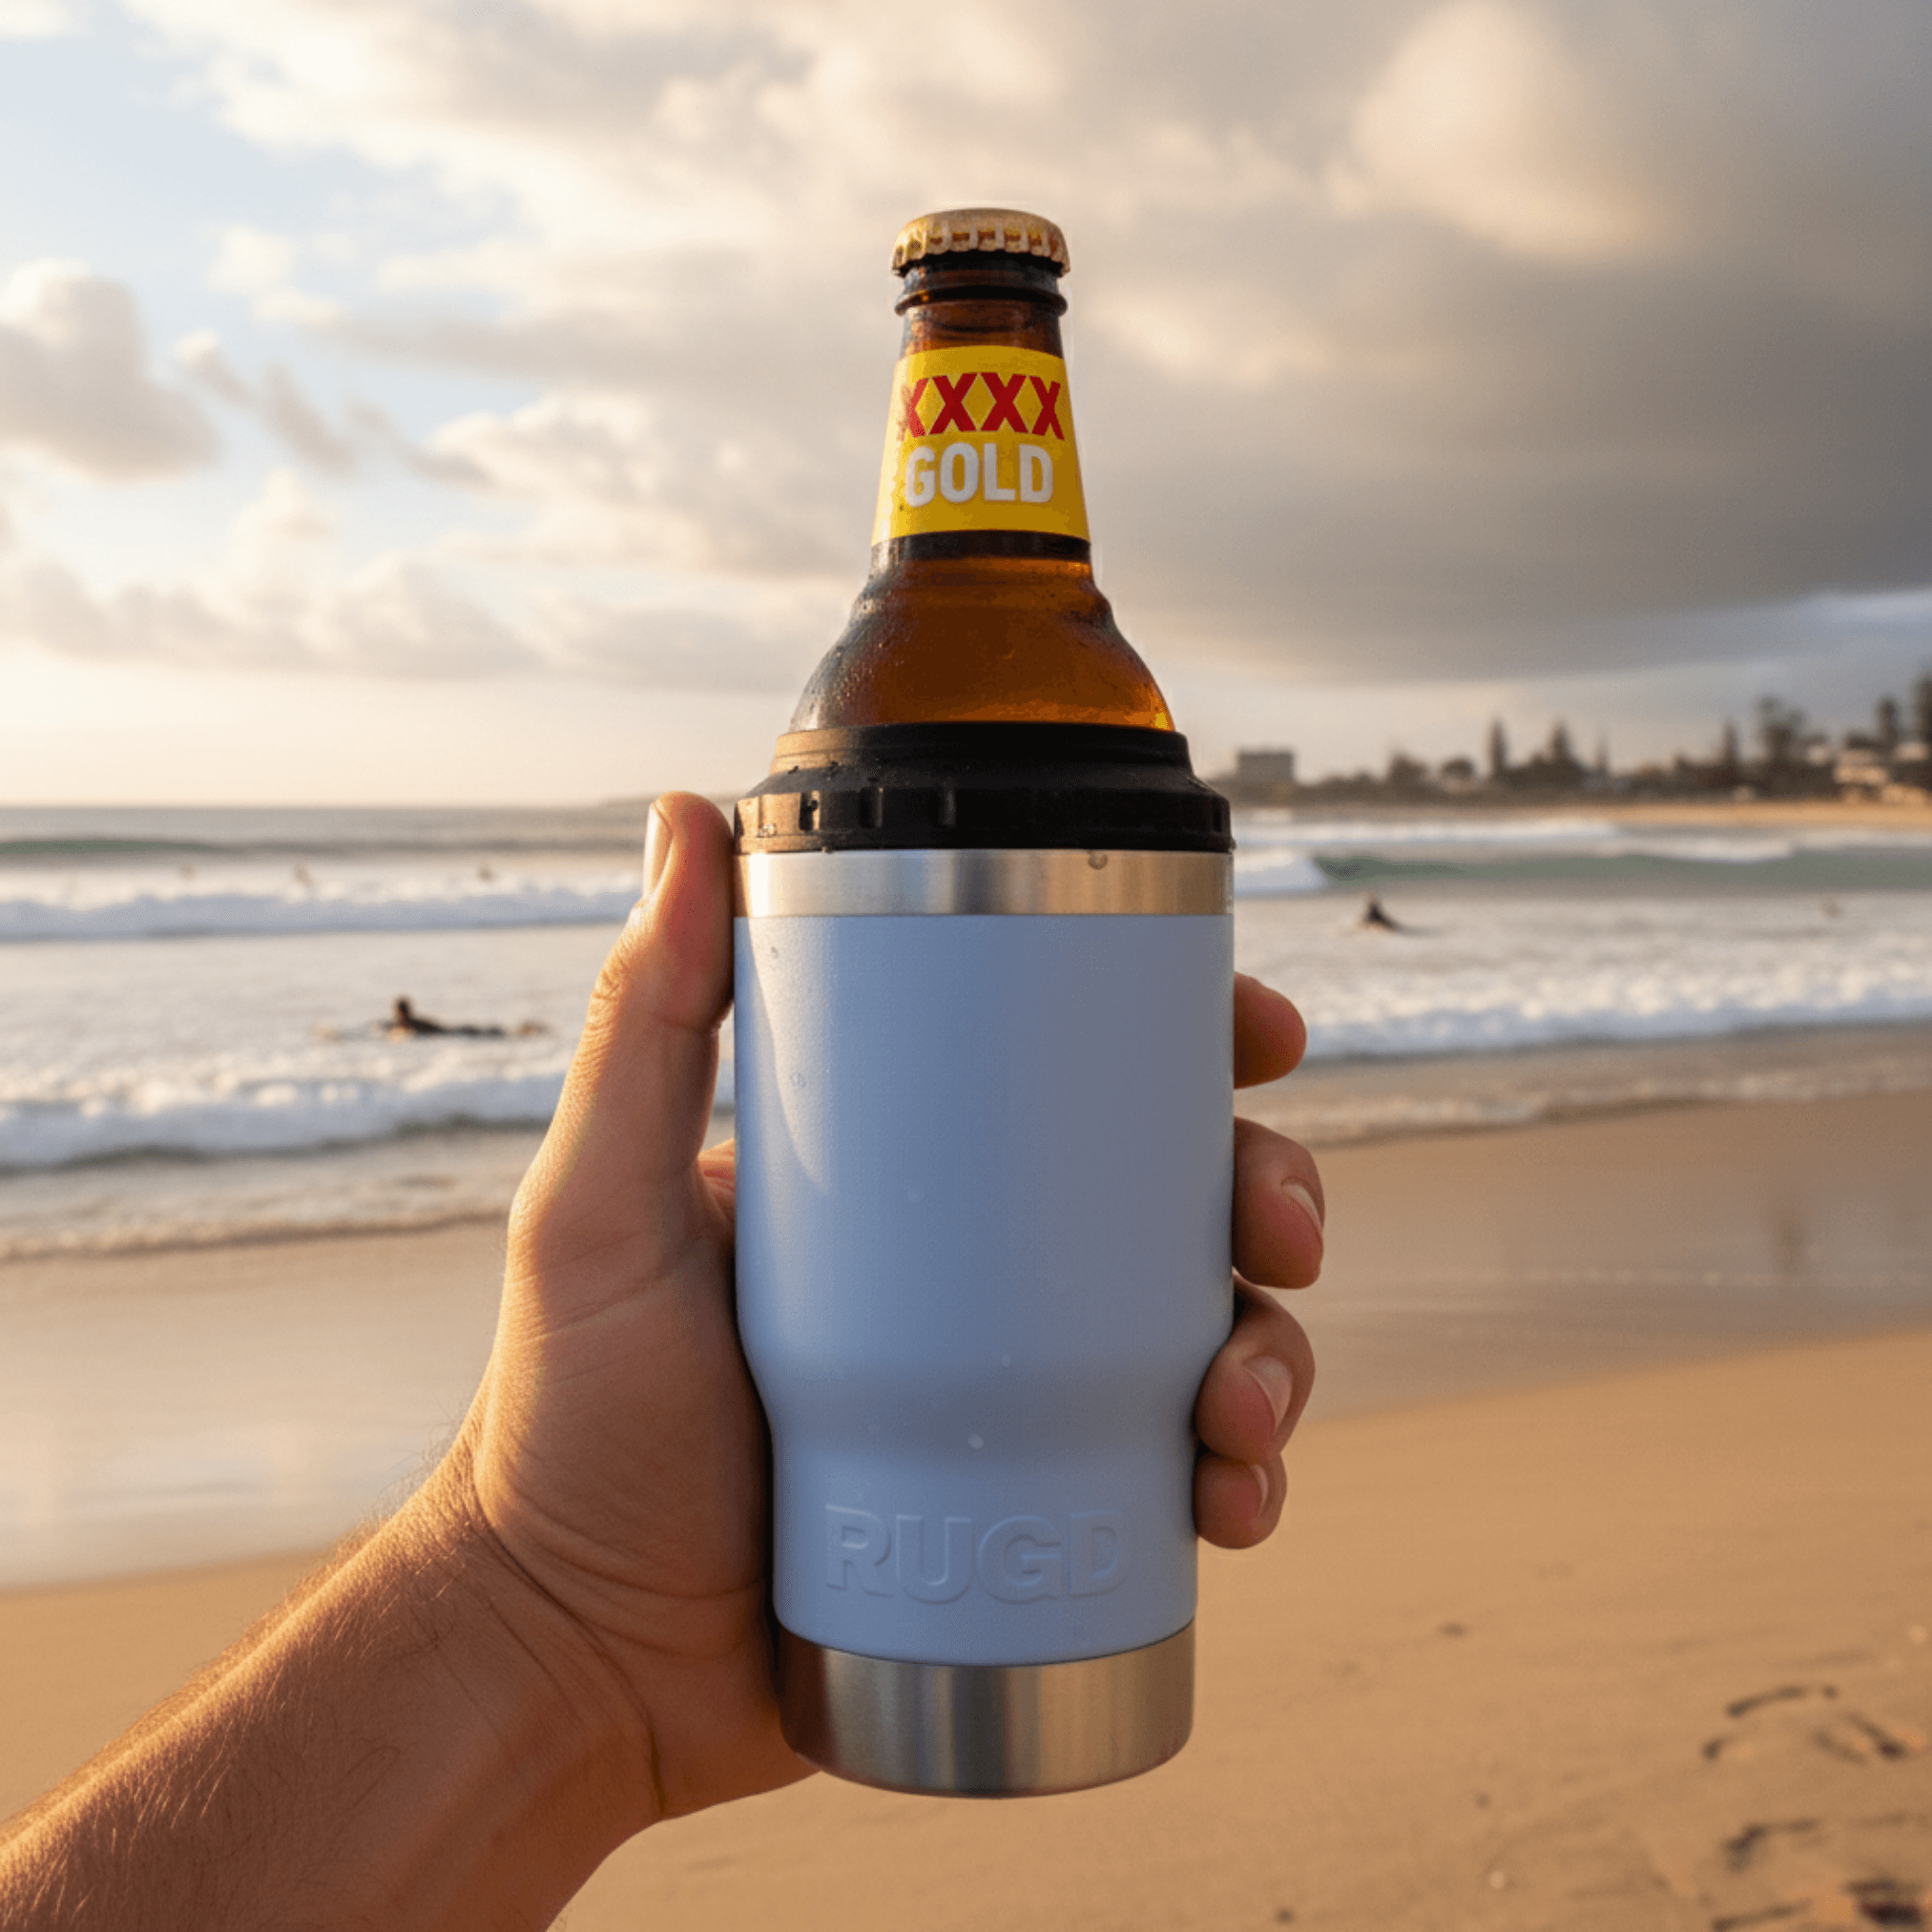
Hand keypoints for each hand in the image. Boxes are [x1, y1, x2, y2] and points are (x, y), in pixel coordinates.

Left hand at [445, 793, 1322, 1830]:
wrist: (571, 1660)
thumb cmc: (561, 1423)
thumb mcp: (598, 1204)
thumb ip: (642, 1022)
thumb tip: (684, 813)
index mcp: (903, 1183)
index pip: (1069, 1079)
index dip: (1186, 1047)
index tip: (1258, 1034)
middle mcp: (974, 1280)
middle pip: (1169, 1203)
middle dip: (1266, 1194)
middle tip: (1280, 1226)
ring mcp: (1008, 1404)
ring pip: (1201, 1337)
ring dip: (1273, 1349)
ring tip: (1243, 1402)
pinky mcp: (1031, 1525)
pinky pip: (1173, 1483)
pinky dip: (1238, 1480)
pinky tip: (1232, 1500)